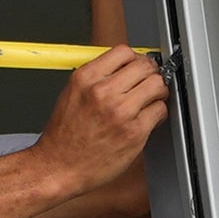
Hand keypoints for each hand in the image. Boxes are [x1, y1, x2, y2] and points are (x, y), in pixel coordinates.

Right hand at [39, 43, 170, 193]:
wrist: (58, 166)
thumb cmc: (64, 136)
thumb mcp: (71, 93)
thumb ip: (97, 77)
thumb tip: (123, 67)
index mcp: (86, 78)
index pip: (124, 51)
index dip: (134, 59)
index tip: (137, 67)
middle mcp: (103, 91)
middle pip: (145, 66)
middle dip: (149, 74)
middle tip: (147, 84)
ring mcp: (121, 112)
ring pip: (157, 85)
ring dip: (157, 92)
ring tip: (149, 101)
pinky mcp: (134, 132)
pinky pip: (160, 110)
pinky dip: (157, 113)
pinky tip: (146, 119)